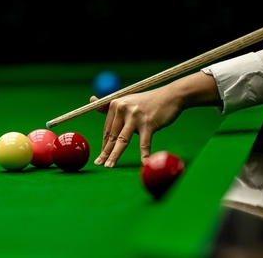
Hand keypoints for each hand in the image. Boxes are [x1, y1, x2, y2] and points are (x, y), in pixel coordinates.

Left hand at [92, 72, 220, 167]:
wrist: (171, 96)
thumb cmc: (148, 101)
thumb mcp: (127, 100)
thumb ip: (109, 104)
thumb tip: (91, 100)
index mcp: (116, 103)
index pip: (108, 128)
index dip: (104, 143)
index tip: (101, 154)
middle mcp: (122, 108)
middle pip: (112, 135)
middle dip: (106, 152)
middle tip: (99, 163)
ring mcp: (135, 116)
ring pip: (122, 140)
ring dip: (114, 155)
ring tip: (109, 166)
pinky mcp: (148, 123)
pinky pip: (144, 143)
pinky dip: (144, 154)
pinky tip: (143, 164)